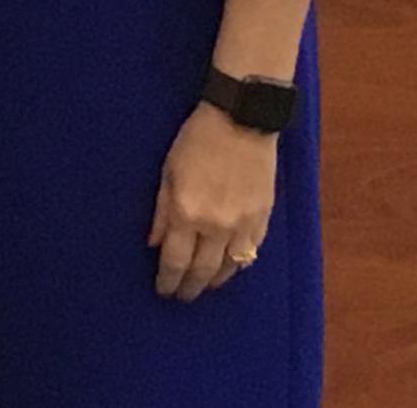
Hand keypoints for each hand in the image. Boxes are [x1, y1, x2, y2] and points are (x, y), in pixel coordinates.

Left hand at [148, 102, 276, 300]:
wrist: (241, 120)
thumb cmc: (196, 139)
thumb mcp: (167, 171)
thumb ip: (161, 211)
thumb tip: (154, 243)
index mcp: (188, 212)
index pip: (175, 260)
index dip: (168, 280)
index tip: (163, 290)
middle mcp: (216, 226)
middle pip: (202, 271)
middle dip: (190, 287)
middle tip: (182, 296)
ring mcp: (243, 225)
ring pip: (229, 268)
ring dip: (214, 281)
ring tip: (204, 286)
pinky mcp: (263, 219)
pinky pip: (251, 253)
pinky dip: (238, 265)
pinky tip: (230, 267)